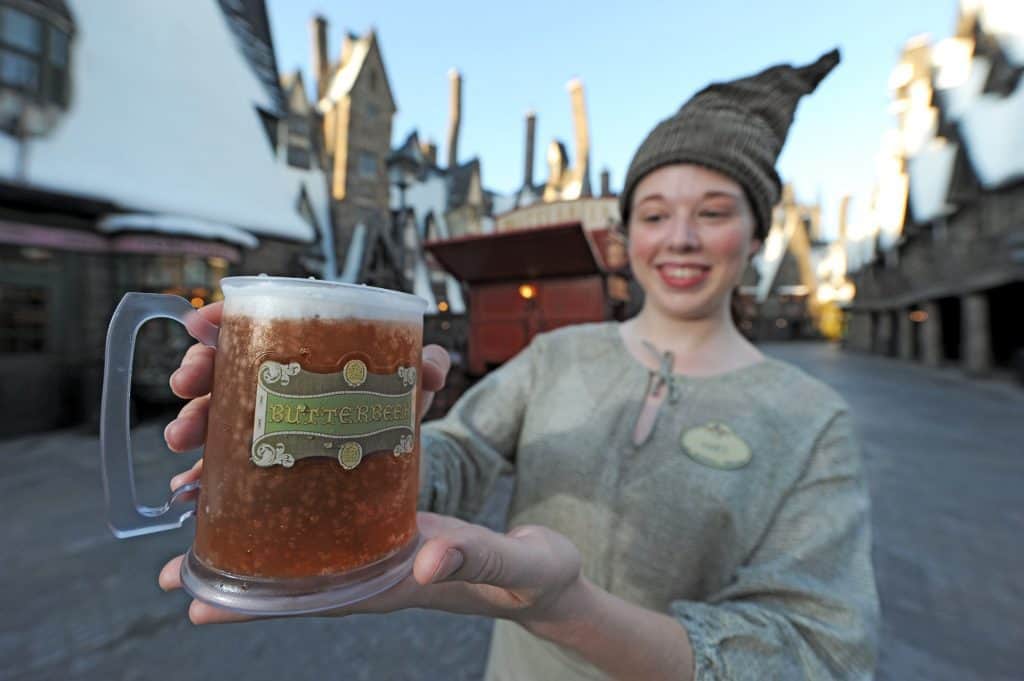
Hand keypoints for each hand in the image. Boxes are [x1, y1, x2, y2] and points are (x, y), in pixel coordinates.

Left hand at [159, 512, 583, 625]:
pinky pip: (339, 514)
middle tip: (170, 560)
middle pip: (291, 571)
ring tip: (204, 514)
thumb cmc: (529, 577)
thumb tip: (428, 561)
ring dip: (257, 529)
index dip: (250, 601)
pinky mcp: (398, 523)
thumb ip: (474, 559)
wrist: (544, 574)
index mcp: (394, 579)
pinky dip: (303, 502)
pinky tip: (283, 479)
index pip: (310, 596)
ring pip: (306, 541)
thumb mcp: (509, 564)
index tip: (189, 600)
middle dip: (233, 565)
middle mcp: (376, 565)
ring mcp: (384, 545)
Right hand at [163, 301, 451, 481]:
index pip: (255, 322)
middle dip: (198, 370)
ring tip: (182, 438)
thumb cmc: (399, 401)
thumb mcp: (412, 380)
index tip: (199, 323)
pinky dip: (202, 479)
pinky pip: (225, 470)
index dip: (223, 319)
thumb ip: (426, 365)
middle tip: (187, 383)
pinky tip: (189, 491)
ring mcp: (268, 422)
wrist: (401, 456)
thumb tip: (431, 368)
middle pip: (224, 366)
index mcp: (305, 346)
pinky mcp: (267, 464)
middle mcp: (278, 380)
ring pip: (215, 415)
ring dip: (191, 422)